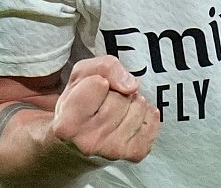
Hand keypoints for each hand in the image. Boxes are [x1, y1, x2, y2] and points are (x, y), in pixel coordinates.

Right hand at [46, 56, 160, 161]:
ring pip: (139, 105)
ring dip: (131, 102)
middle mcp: (89, 143)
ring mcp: (113, 151)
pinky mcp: (134, 153)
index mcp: (68, 124)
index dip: (99, 81)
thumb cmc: (78, 103)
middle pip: (121, 95)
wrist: (79, 138)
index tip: (92, 91)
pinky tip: (129, 119)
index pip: (100, 83)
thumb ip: (104, 68)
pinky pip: (153, 118)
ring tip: (116, 111)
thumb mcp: (81, 76)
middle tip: (103, 102)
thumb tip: (131, 86)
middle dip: (116, 92)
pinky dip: (146, 113)